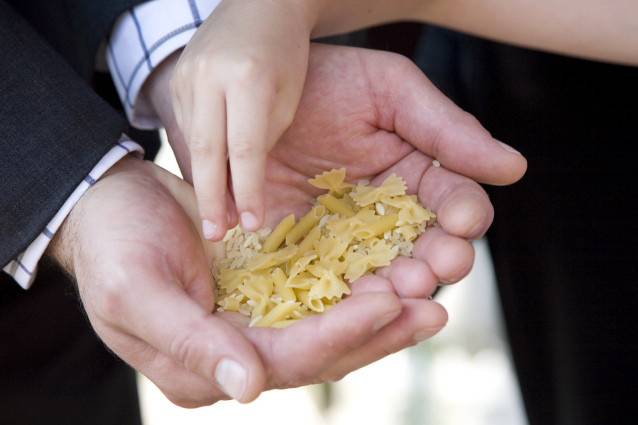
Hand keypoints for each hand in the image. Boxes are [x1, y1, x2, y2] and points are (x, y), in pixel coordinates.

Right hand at [49, 156, 425, 406]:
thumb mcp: (136, 293)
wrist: (107, 206)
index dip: (340, 333)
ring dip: (380, 314)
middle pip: (321, 351)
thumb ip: (191, 342)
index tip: (390, 302)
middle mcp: (238, 352)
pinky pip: (320, 294)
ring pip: (328, 326)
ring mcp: (253, 322)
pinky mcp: (265, 290)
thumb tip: (248, 389)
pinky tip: (392, 272)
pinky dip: (356, 286)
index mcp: (206, 367)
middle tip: (434, 307)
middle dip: (378, 332)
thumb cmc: (110, 248)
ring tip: (429, 295)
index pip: (286, 359)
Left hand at [147, 43, 525, 388]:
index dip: (466, 215)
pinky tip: (349, 301)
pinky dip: (340, 296)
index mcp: (417, 176)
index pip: (456, 204)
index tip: (464, 221)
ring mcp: (345, 236)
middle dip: (434, 263)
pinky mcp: (304, 250)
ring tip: (396, 291)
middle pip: (424, 250)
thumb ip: (448, 131)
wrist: (255, 87)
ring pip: (380, 273)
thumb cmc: (329, 77)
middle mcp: (387, 214)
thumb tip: (514, 168)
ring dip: (393, 289)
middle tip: (433, 270)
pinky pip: (327, 280)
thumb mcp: (391, 92)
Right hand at [168, 0, 314, 240]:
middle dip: (211, 199)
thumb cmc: (285, 57)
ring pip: (192, 143)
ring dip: (203, 183)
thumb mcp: (287, 98)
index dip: (247, 191)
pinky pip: (186, 128)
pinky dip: (199, 158)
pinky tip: (209, 182)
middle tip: (215, 236)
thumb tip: (240, 186)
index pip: (244, 149)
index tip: (251, 225)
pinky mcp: (176, 81)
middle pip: (206, 151)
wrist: (258, 7)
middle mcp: (209, 76)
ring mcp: (187, 77)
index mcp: (247, 78)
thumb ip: (263, 138)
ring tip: (215, 219)